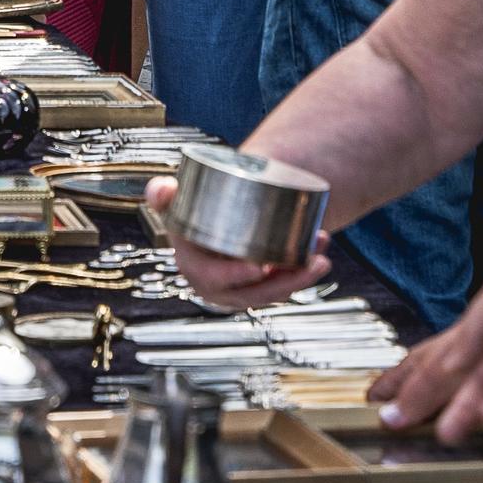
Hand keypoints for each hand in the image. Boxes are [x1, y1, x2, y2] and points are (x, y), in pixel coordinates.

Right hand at [143, 178, 330, 309]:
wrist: (209, 219)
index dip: (235, 278)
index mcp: (195, 269)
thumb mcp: (174, 201)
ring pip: (274, 294)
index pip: (214, 280)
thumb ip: (161, 193)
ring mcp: (241, 292)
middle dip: (285, 281)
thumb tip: (163, 189)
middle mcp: (218, 288)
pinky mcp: (259, 289)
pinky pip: (282, 289)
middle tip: (308, 258)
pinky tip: (320, 260)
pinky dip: (303, 276)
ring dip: (301, 279)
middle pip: (255, 293)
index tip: (259, 266)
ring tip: (321, 257)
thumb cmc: (190, 209)